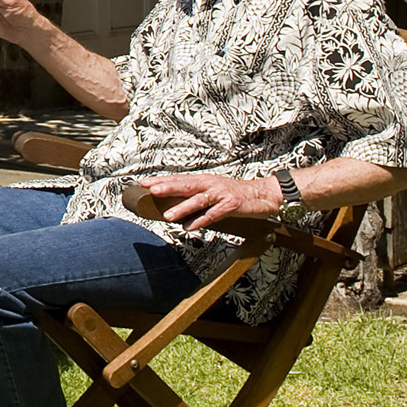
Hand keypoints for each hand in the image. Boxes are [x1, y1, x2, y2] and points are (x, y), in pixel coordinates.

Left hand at [141, 170, 286, 227]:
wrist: (263, 194)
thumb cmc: (234, 194)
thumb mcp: (213, 191)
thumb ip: (195, 196)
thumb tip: (173, 205)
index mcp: (204, 180)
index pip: (179, 179)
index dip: (162, 181)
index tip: (144, 183)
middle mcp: (211, 184)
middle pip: (185, 185)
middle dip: (167, 187)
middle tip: (150, 190)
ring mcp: (221, 194)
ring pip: (198, 200)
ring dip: (182, 207)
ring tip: (168, 215)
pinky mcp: (232, 205)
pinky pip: (214, 214)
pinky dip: (201, 220)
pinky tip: (190, 226)